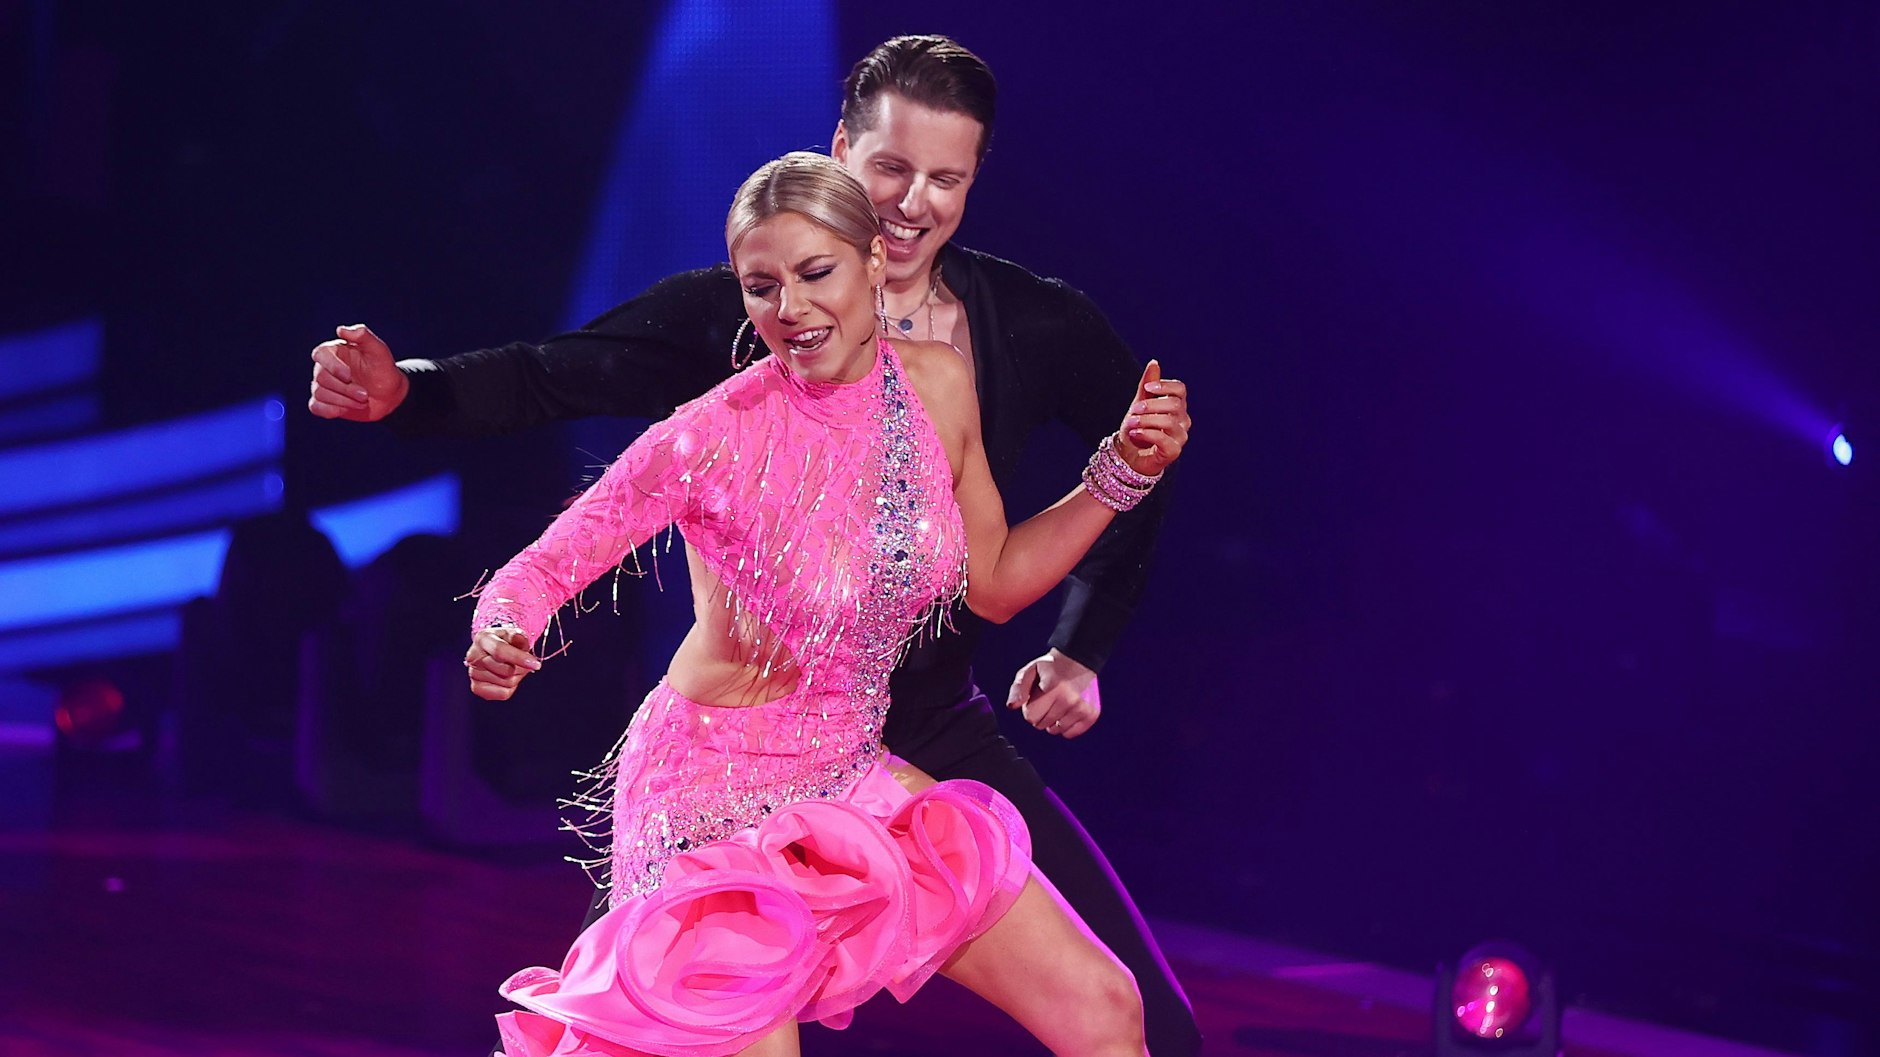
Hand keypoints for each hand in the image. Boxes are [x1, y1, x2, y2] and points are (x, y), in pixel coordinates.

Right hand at [308, 323, 410, 421]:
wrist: (389, 394)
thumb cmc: (383, 368)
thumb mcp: (379, 350)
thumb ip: (363, 336)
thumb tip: (340, 330)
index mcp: (334, 351)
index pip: (320, 354)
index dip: (332, 366)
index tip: (348, 375)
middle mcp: (324, 367)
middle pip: (321, 378)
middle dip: (345, 389)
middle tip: (365, 394)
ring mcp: (322, 385)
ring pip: (320, 393)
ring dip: (343, 401)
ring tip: (363, 401)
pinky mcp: (324, 402)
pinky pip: (315, 407)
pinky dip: (329, 410)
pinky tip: (343, 410)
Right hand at [465, 626, 540, 700]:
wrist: (492, 651)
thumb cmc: (505, 642)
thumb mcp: (513, 634)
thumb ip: (518, 636)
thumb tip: (519, 639)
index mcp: (483, 639)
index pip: (500, 650)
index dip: (519, 658)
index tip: (536, 664)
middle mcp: (474, 656)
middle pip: (506, 670)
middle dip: (520, 668)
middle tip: (522, 662)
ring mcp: (473, 673)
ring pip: (506, 683)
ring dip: (516, 677)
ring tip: (512, 668)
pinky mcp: (476, 688)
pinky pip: (503, 694)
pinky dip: (510, 688)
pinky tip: (506, 678)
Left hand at [1007, 648, 1101, 738]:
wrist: (1079, 659)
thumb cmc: (1052, 667)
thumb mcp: (1030, 671)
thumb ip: (1017, 688)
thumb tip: (1012, 706)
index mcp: (1053, 687)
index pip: (1030, 716)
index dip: (1029, 707)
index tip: (1036, 697)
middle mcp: (1069, 699)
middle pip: (1041, 725)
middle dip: (1041, 714)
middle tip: (1048, 698)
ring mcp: (1082, 708)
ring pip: (1056, 730)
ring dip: (1053, 720)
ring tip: (1058, 703)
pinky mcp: (1091, 714)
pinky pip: (1071, 733)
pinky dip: (1066, 726)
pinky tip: (1067, 712)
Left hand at [1117, 360, 1188, 477]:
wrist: (1129, 454)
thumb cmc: (1137, 428)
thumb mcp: (1139, 403)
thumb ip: (1147, 385)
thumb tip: (1154, 362)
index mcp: (1177, 406)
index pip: (1180, 389)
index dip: (1165, 386)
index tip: (1146, 389)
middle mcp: (1183, 420)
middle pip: (1173, 404)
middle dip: (1151, 405)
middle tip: (1134, 410)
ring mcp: (1180, 437)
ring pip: (1168, 422)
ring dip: (1146, 420)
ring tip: (1131, 423)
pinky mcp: (1174, 452)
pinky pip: (1164, 440)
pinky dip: (1147, 434)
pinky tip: (1135, 433)